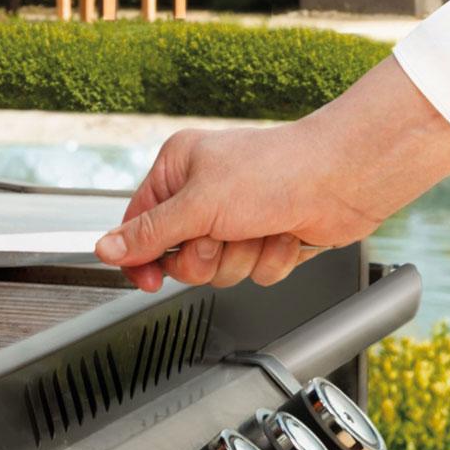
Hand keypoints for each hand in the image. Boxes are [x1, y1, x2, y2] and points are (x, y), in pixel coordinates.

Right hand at [96, 57, 449, 290]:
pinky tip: (282, 234)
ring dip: (241, 258)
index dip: (143, 258)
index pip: (139, 225)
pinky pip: (253, 274)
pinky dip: (270, 259)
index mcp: (178, 170)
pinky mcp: (266, 238)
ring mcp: (238, 218)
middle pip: (179, 258)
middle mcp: (205, 193)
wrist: (343, 179)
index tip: (149, 280)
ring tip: (259, 228)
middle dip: (206, 256)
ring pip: (217, 271)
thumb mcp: (199, 204)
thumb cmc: (277, 170)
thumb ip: (150, 233)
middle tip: (221, 235)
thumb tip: (105, 249)